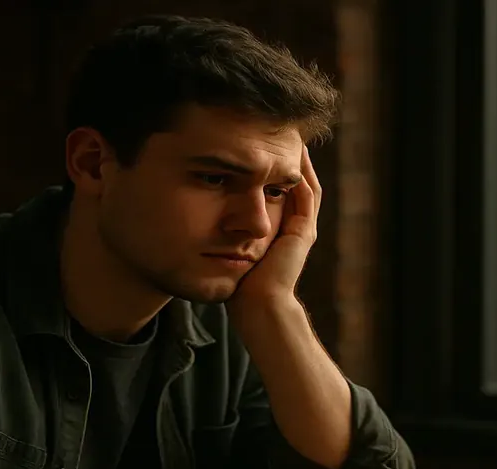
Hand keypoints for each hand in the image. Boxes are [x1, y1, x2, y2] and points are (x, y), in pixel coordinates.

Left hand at [228, 145, 319, 308]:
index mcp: (276, 232)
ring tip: (289, 137)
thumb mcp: (226, 251)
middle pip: (294, 185)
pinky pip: (308, 195)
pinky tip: (293, 154)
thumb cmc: (237, 287)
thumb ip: (219, 233)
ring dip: (298, 161)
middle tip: (277, 134)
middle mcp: (293, 228)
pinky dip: (302, 174)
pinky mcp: (303, 232)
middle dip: (285, 160)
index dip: (269, 169)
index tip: (254, 147)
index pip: (276, 193)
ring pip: (305, 186)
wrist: (258, 306)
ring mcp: (301, 229)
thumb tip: (187, 214)